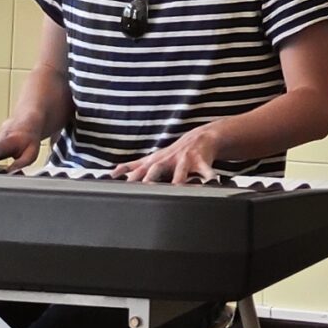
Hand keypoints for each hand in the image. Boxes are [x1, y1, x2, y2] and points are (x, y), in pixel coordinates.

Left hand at [114, 124, 228, 183]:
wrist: (200, 138)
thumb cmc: (173, 154)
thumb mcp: (152, 158)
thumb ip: (133, 167)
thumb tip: (113, 174)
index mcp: (154, 162)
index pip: (137, 171)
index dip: (127, 178)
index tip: (117, 184)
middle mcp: (168, 161)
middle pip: (156, 170)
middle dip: (150, 179)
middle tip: (145, 188)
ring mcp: (184, 161)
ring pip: (181, 172)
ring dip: (179, 180)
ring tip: (177, 188)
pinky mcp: (201, 162)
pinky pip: (206, 171)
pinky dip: (209, 177)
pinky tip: (213, 183)